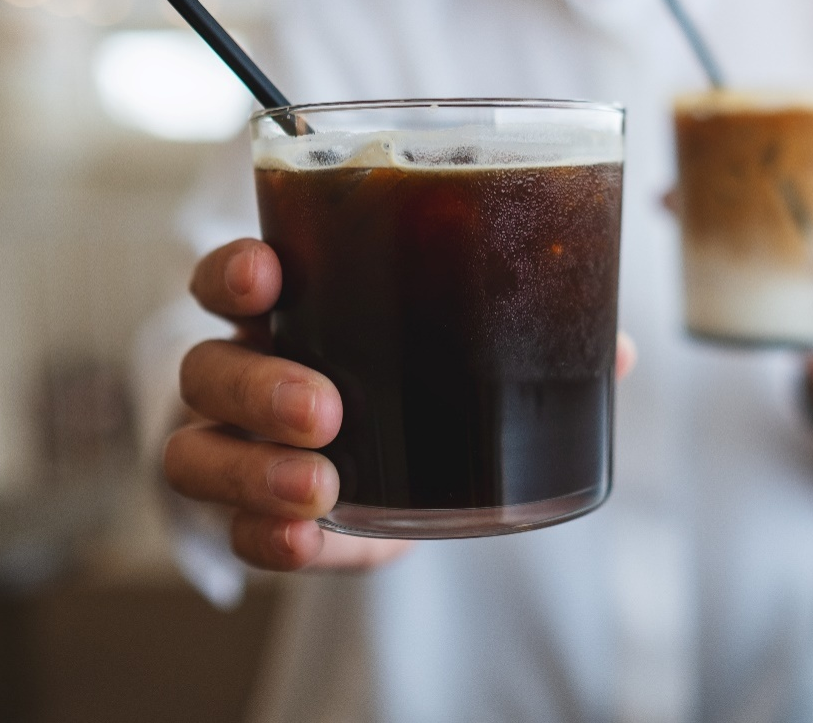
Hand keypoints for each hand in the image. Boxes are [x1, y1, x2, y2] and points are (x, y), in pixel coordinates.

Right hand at [164, 239, 638, 571]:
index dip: (236, 272)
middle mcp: (246, 371)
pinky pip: (237, 533)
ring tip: (319, 487)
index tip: (270, 273)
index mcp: (294, 311)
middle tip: (325, 410)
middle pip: (206, 367)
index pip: (233, 276)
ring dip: (252, 470)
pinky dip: (269, 539)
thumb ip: (527, 334)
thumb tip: (616, 349)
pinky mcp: (255, 514)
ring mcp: (237, 445)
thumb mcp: (460, 344)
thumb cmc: (416, 372)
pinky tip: (310, 540)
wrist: (381, 459)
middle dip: (259, 385)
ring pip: (195, 453)